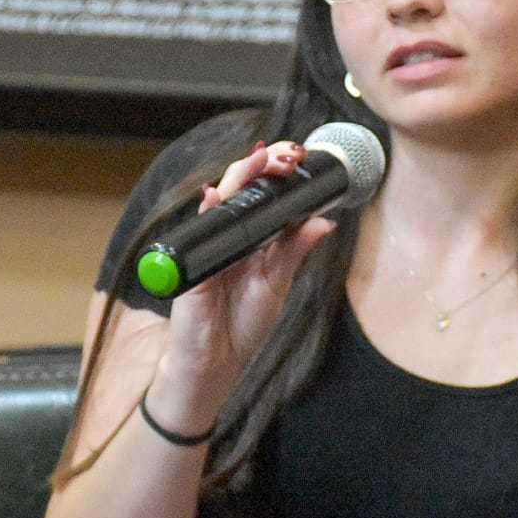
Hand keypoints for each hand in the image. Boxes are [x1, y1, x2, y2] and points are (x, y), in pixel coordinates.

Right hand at [156, 141, 334, 412]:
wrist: (215, 363)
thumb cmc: (241, 326)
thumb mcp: (277, 284)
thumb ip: (295, 250)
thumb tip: (325, 222)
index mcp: (253, 240)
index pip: (264, 197)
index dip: (277, 175)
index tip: (298, 157)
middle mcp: (230, 236)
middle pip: (241, 190)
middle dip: (262, 167)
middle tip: (284, 155)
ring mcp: (209, 246)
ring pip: (221, 201)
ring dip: (238, 178)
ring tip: (258, 162)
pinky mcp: (193, 263)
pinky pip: (199, 232)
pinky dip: (207, 212)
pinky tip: (216, 196)